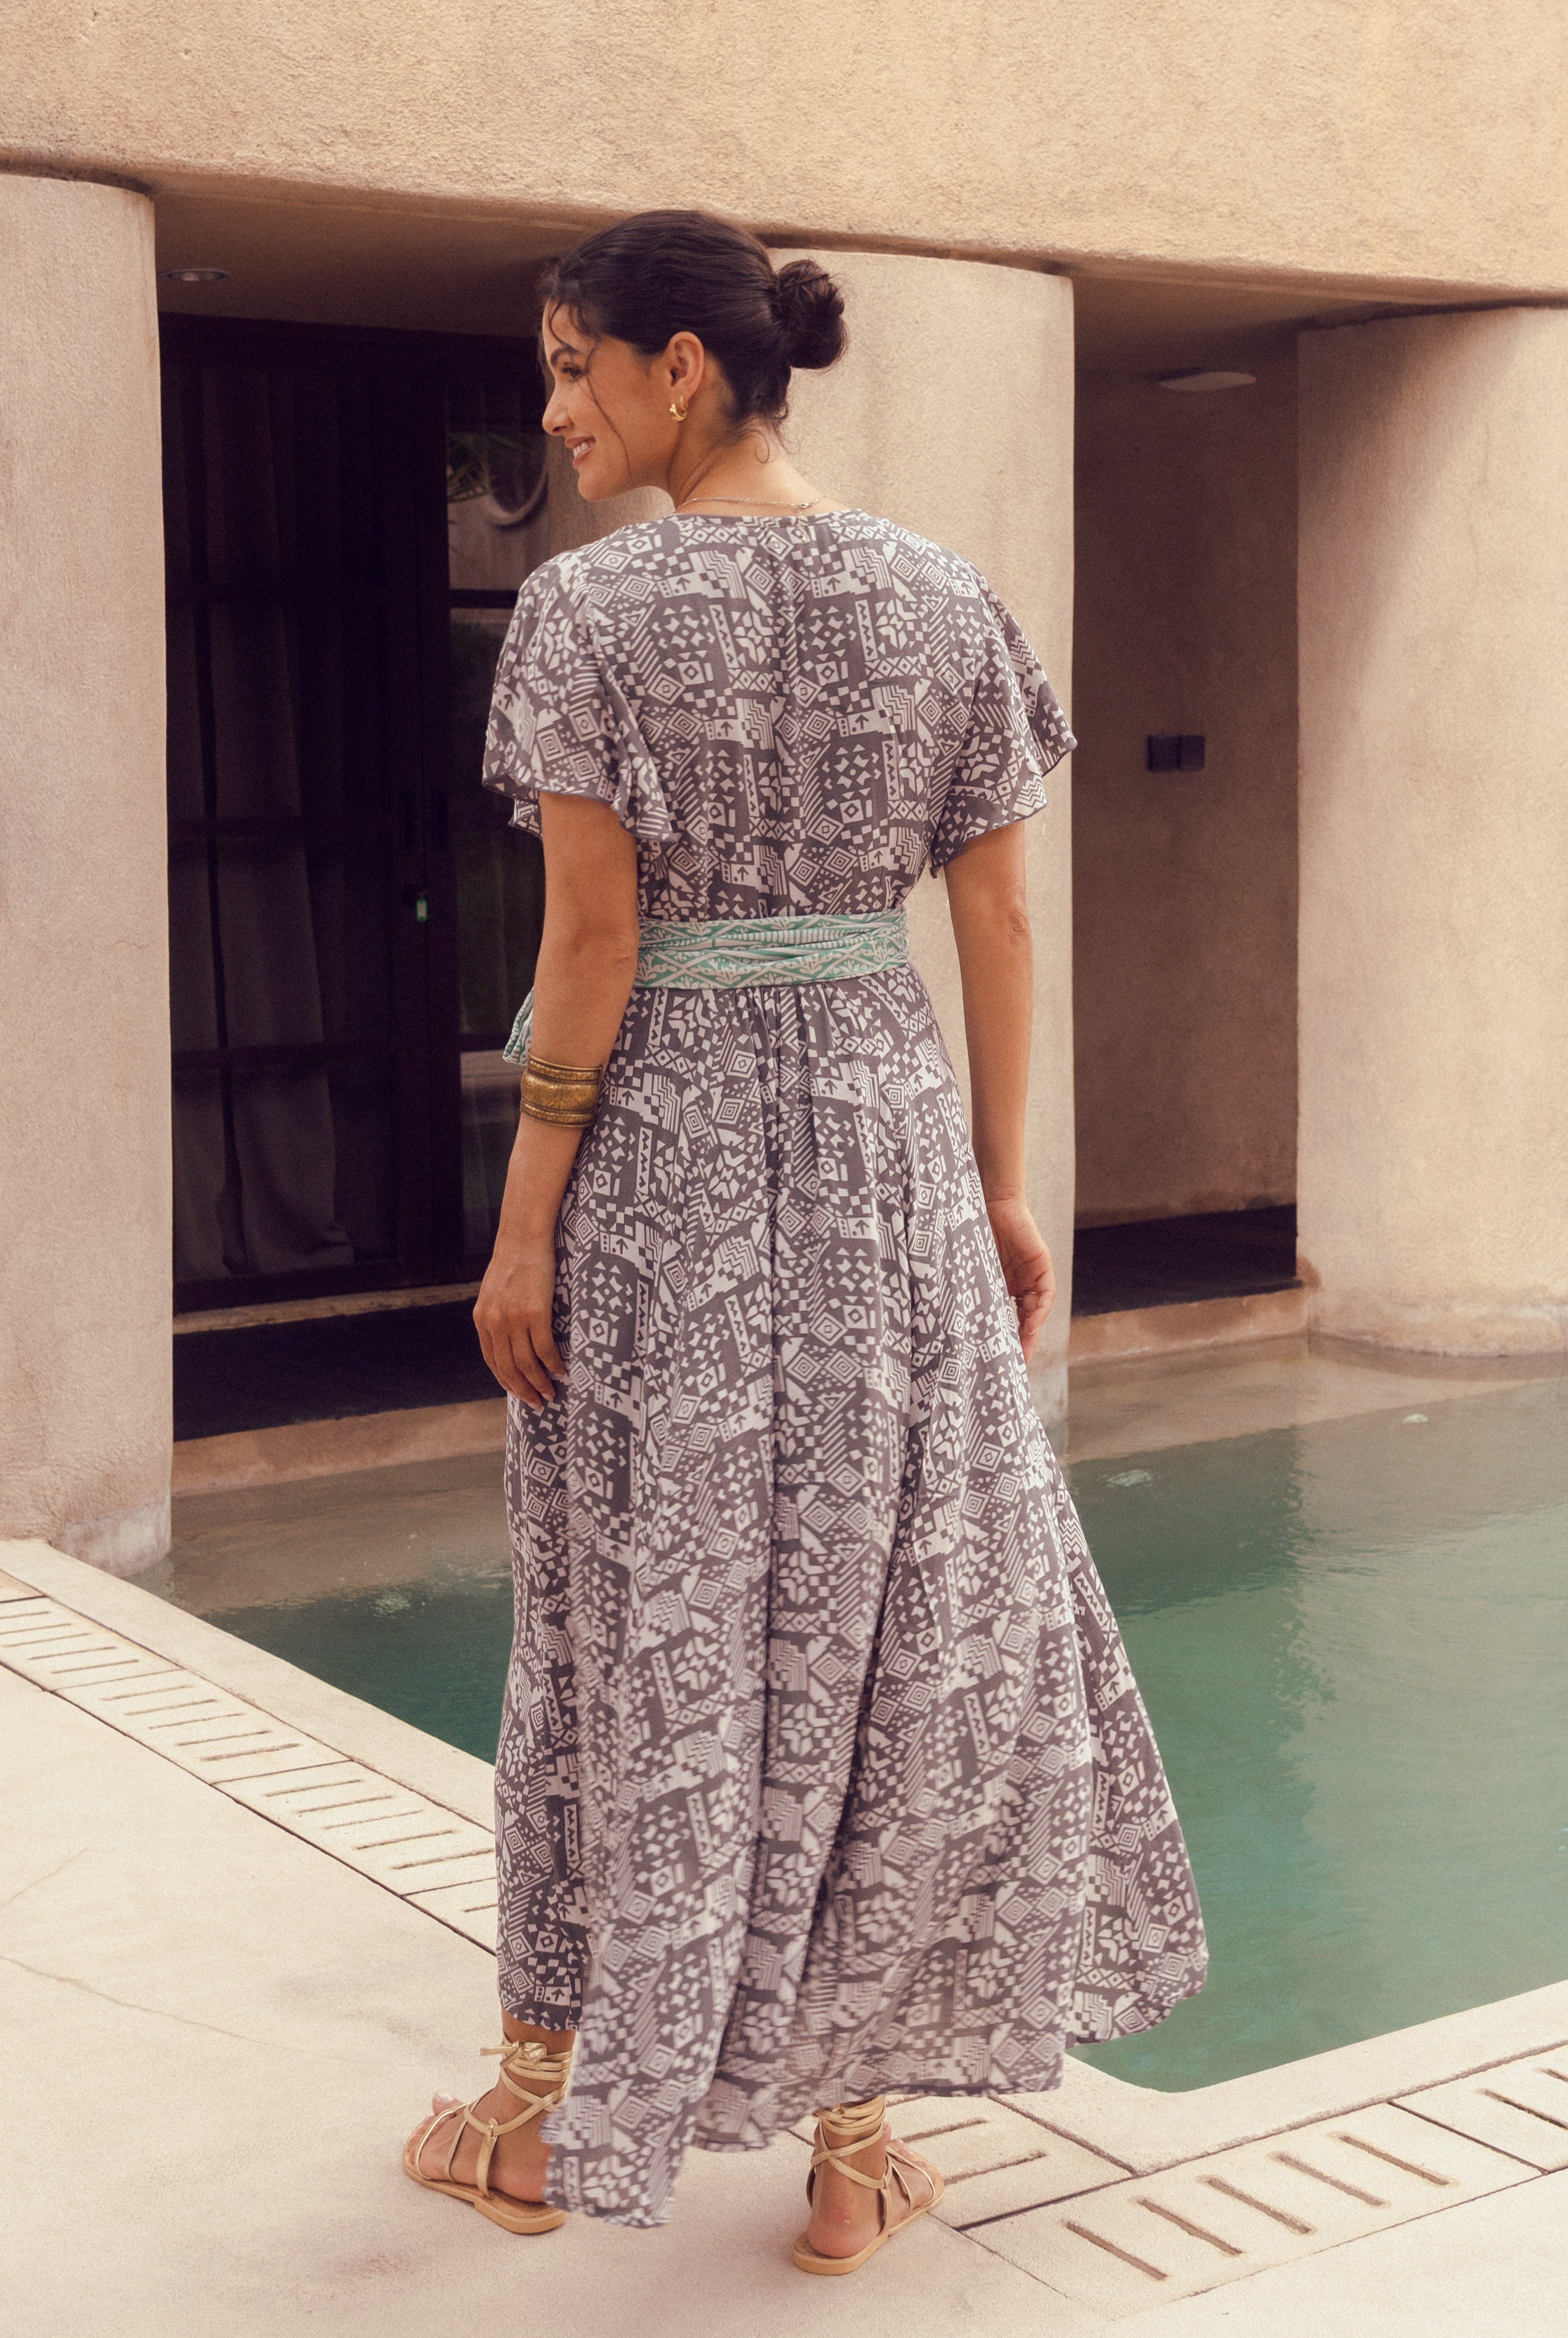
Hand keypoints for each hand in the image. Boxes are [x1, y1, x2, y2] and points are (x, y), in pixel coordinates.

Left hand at [474, 1231, 563, 1408]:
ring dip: (539, 1383)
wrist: (523, 1236)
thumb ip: (497, 1313)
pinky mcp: (535, 1312)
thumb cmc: (515, 1260)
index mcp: (482, 1318)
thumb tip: (507, 1336)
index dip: (506, 1381)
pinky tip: (561, 1372)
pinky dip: (553, 1365)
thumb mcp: (495, 1290)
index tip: (519, 1393)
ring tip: (550, 1393)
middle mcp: (495, 1322)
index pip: (492, 1361)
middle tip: (537, 1404)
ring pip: (526, 1363)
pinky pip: (544, 1349)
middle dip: (523, 1390)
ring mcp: (514, 1318)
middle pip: (508, 1368)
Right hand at [985, 1195, 1055, 1365]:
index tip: (999, 1361)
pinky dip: (1039, 1309)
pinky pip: (1045, 1293)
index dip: (1005, 1339)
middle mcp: (1019, 1284)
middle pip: (1024, 1320)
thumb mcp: (970, 1267)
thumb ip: (970, 1288)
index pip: (1007, 1318)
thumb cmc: (972, 1230)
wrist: (989, 1200)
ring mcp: (1031, 1274)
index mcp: (1002, 1286)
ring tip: (1023, 1350)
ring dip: (1031, 1330)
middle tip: (1015, 1366)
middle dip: (1021, 1343)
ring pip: (1036, 1310)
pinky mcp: (1041, 1264)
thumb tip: (950, 1318)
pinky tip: (1031, 1322)